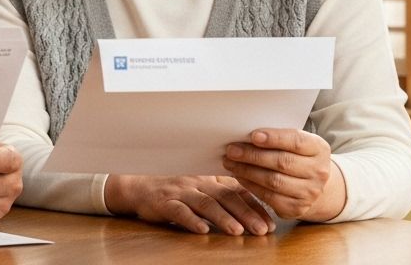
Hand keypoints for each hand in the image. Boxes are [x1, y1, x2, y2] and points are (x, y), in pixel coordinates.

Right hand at [104, 174, 274, 235]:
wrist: (139, 187)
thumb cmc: (176, 191)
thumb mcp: (202, 189)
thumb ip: (224, 195)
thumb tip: (255, 210)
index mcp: (210, 179)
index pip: (238, 190)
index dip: (255, 205)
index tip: (271, 222)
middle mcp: (198, 182)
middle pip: (226, 196)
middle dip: (246, 214)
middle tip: (262, 230)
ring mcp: (181, 192)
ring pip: (205, 203)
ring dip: (223, 218)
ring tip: (238, 231)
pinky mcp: (164, 202)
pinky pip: (179, 211)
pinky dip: (191, 220)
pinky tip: (202, 230)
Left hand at [223, 128, 344, 220]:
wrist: (314, 185)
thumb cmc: (296, 156)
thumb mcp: (294, 143)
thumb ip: (277, 138)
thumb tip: (244, 133)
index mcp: (319, 149)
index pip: (297, 141)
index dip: (274, 138)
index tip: (253, 135)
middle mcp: (318, 172)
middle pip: (282, 162)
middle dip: (253, 155)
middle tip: (231, 150)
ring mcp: (310, 193)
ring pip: (274, 181)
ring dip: (247, 171)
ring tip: (230, 162)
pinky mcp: (297, 209)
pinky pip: (269, 197)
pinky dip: (251, 186)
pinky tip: (239, 176)